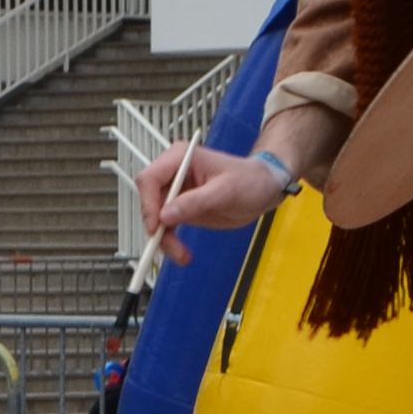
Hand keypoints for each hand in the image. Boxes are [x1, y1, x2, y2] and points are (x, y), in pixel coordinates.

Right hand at [144, 134, 302, 241]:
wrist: (263, 190)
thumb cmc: (249, 181)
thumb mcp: (225, 191)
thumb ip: (195, 202)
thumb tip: (166, 215)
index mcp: (180, 158)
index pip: (149, 178)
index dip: (148, 203)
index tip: (156, 226)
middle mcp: (173, 174)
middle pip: (149, 201)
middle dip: (156, 227)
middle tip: (170, 247)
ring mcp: (176, 192)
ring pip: (156, 219)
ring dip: (164, 240)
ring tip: (181, 255)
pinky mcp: (181, 209)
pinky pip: (166, 228)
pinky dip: (171, 242)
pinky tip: (182, 253)